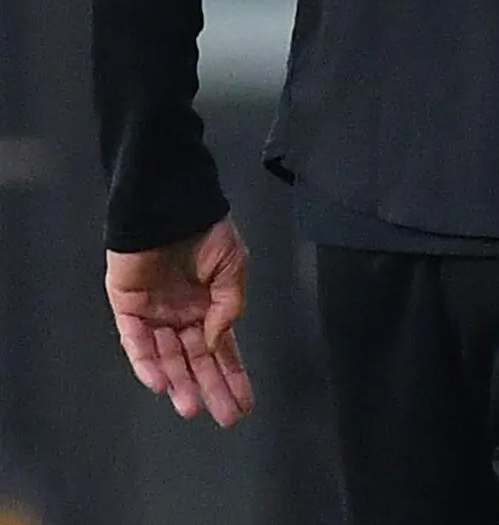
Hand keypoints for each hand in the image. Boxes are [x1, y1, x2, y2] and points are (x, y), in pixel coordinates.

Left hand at [106, 217, 254, 426]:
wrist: (168, 207)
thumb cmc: (205, 231)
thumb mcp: (233, 266)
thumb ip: (229, 305)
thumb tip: (217, 342)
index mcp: (208, 305)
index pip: (222, 349)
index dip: (233, 375)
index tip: (245, 403)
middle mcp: (181, 315)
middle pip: (195, 360)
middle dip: (210, 388)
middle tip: (223, 417)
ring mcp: (153, 314)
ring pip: (166, 357)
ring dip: (178, 383)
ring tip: (191, 407)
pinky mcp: (127, 308)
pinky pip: (136, 342)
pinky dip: (147, 362)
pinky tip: (160, 382)